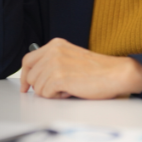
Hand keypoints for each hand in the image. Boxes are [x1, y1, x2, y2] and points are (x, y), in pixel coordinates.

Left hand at [19, 38, 141, 98]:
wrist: (116, 73)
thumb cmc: (98, 70)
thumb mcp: (71, 57)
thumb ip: (54, 62)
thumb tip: (37, 78)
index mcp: (55, 44)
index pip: (28, 59)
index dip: (24, 75)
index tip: (25, 85)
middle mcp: (53, 51)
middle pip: (30, 75)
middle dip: (40, 87)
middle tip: (56, 90)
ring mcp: (55, 63)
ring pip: (37, 87)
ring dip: (51, 92)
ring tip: (68, 88)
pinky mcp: (59, 77)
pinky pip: (46, 93)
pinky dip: (57, 97)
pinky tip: (70, 91)